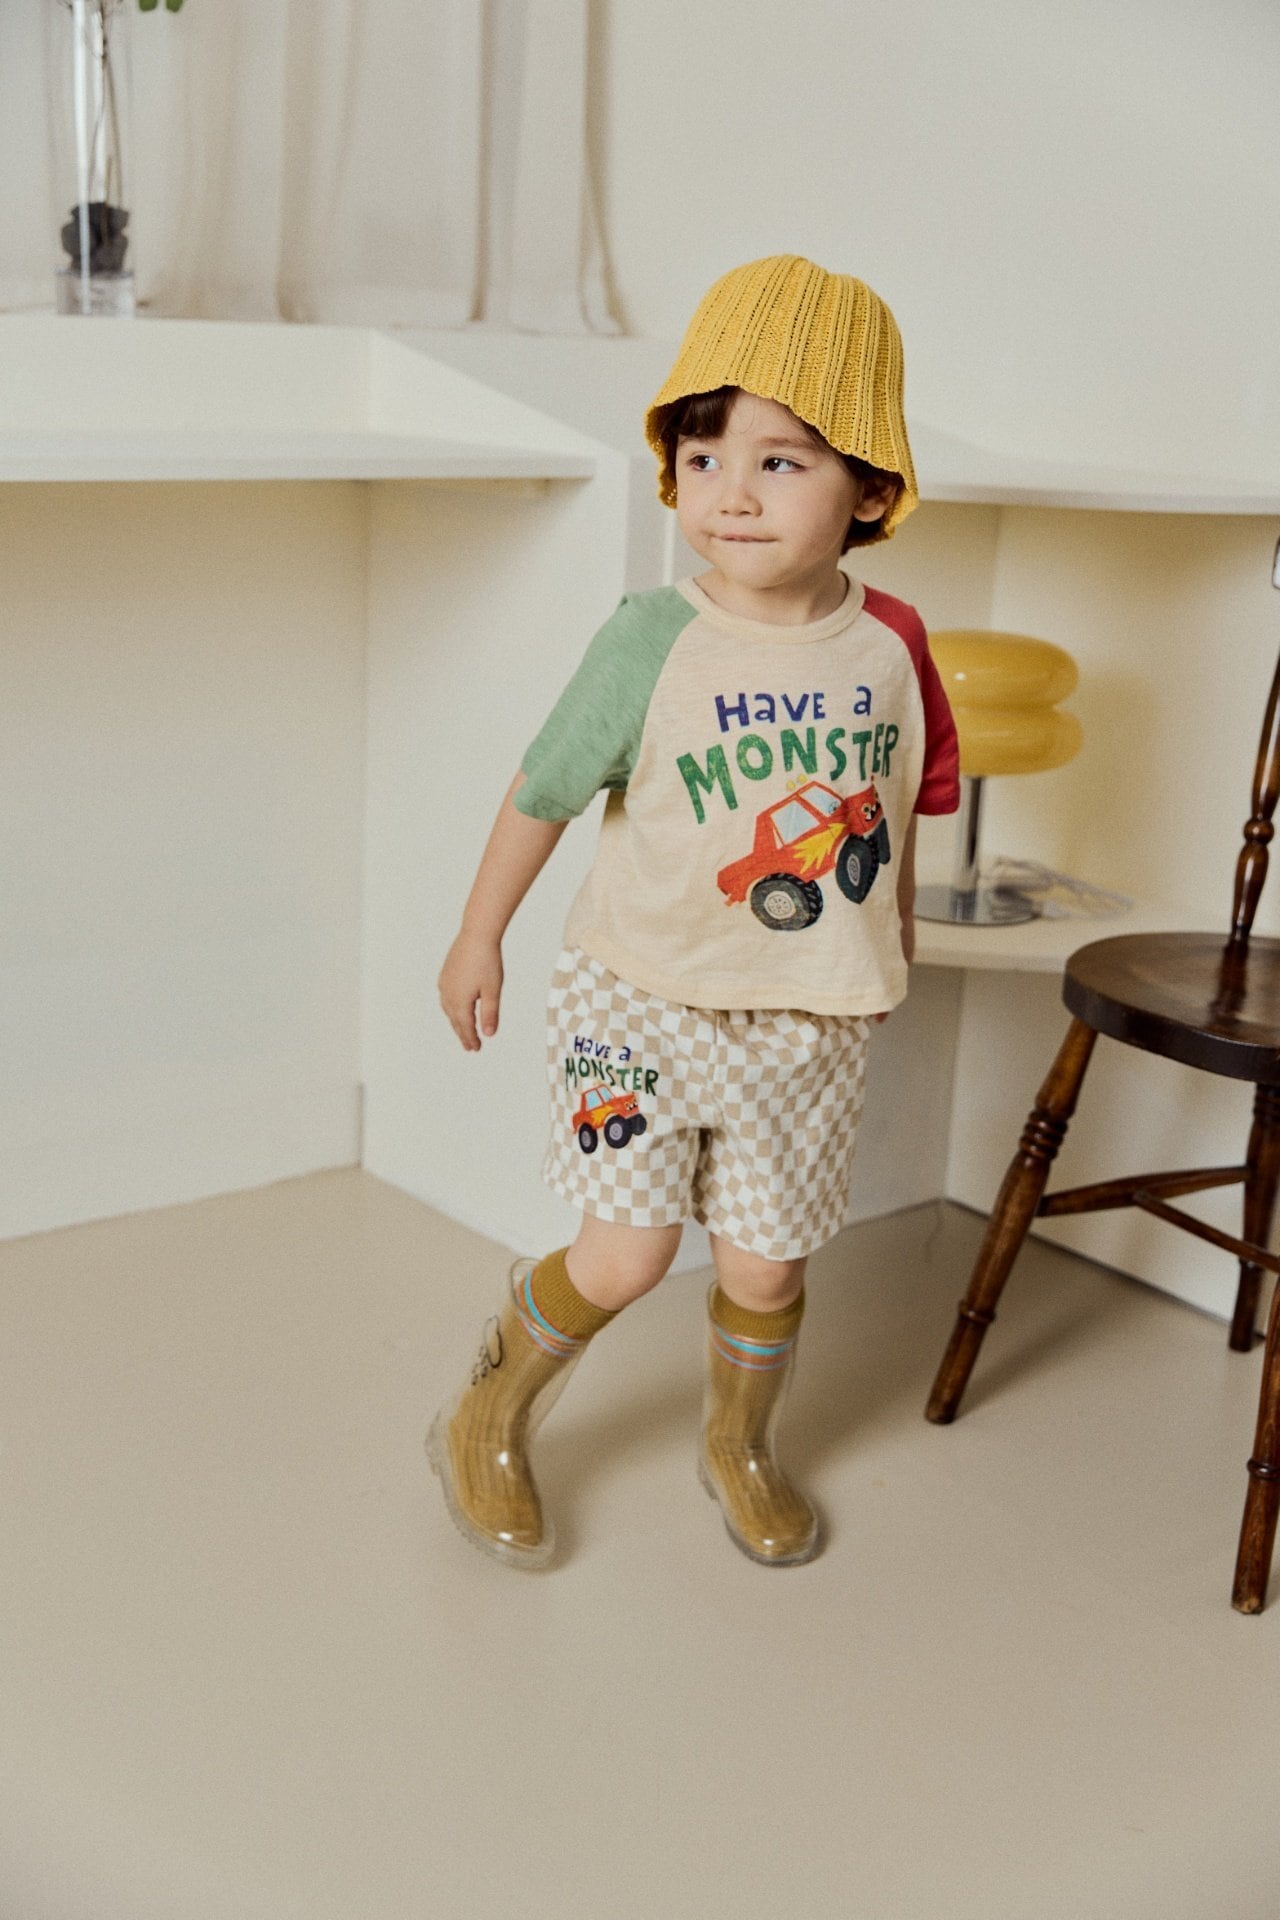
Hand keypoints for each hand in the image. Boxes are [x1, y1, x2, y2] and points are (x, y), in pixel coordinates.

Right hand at [438, 930, 503, 1051]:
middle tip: (470, 1046)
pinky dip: (451, 1007)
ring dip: (456, 1021)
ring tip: (463, 1030)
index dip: (471, 1039)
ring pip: (449, 1009)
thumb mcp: (493, 991)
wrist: (477, 935)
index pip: (465, 1026)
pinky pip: (446, 997)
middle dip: (463, 1034)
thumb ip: (490, 1014)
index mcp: (460, 1001)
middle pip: (455, 1020)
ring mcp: (445, 983)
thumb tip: (488, 1034)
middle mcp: (448, 994)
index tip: (476, 1049)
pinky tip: (454, 1006)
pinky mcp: (445, 974)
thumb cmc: (487, 961)